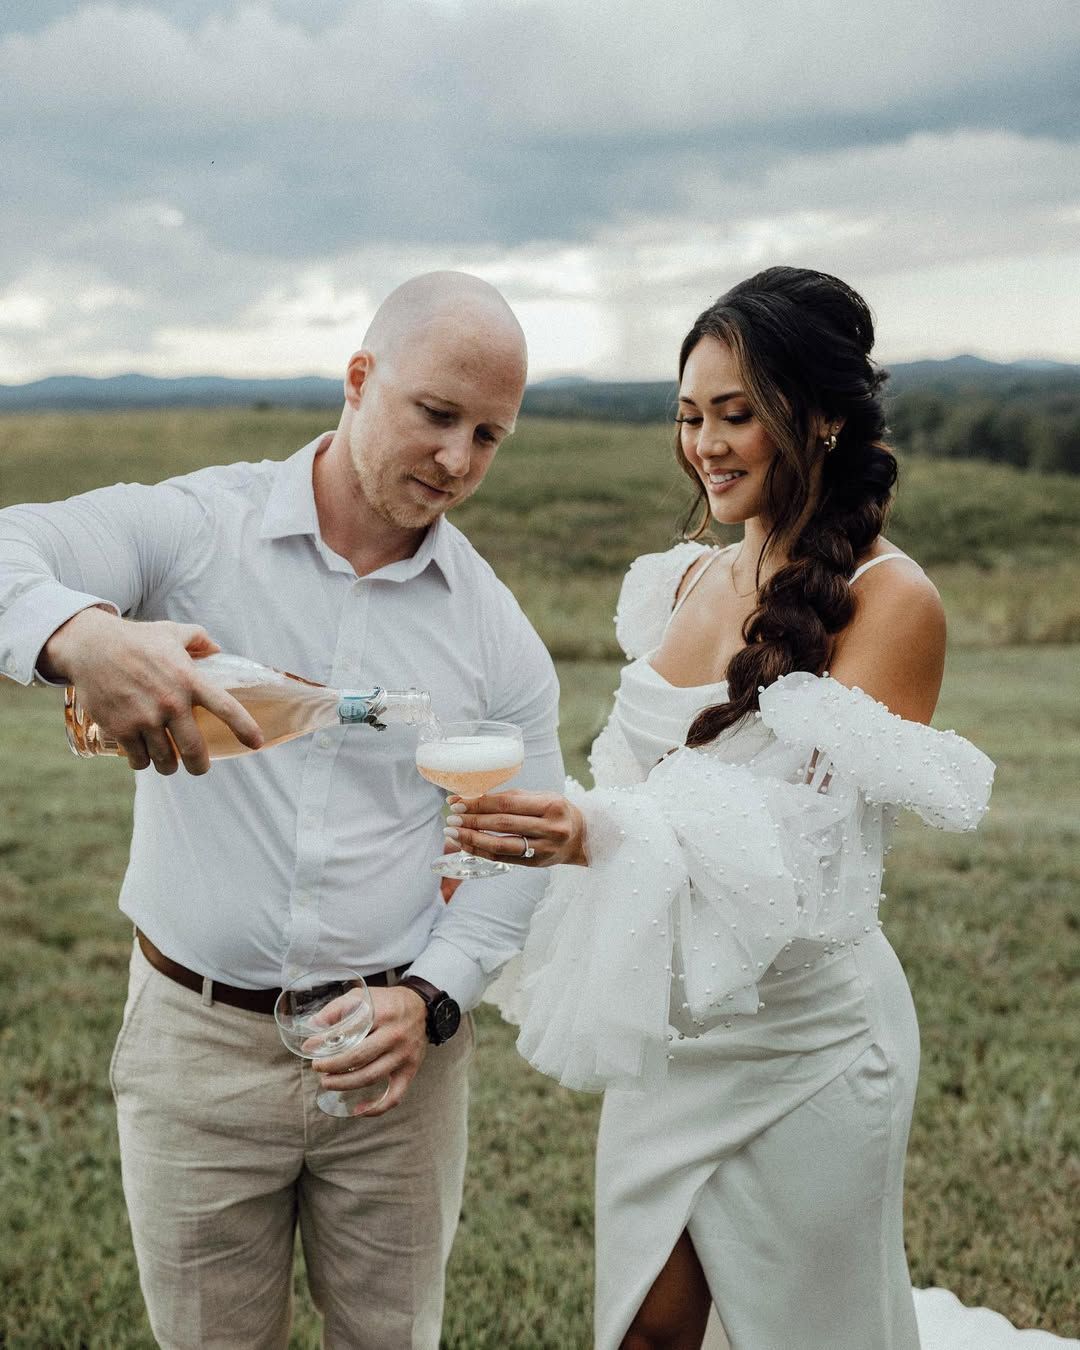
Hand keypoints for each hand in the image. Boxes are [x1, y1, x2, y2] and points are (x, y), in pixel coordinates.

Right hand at [45, 609, 262, 774]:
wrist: (90, 646)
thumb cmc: (136, 639)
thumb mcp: (172, 632)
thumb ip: (199, 638)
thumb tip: (217, 648)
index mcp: (190, 680)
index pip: (226, 708)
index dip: (245, 728)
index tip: (256, 743)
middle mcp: (171, 703)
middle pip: (194, 750)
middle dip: (199, 766)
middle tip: (199, 768)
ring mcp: (145, 718)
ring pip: (165, 760)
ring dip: (168, 766)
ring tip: (169, 763)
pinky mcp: (121, 729)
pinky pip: (139, 759)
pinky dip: (143, 762)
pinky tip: (143, 758)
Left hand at [312, 985, 428, 1115]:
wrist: (422, 1007)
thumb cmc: (387, 1002)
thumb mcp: (362, 996)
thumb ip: (337, 1009)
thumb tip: (313, 1026)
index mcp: (382, 1014)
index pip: (349, 1032)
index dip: (325, 1042)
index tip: (309, 1048)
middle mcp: (394, 1035)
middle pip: (358, 1058)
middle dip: (332, 1066)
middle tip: (318, 1067)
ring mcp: (403, 1055)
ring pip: (370, 1077)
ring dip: (345, 1084)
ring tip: (328, 1082)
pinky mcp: (410, 1070)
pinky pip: (394, 1096)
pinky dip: (376, 1107)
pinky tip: (358, 1109)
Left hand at [445, 790, 588, 867]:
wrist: (581, 838)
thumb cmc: (556, 812)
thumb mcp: (542, 797)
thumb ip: (512, 797)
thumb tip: (472, 798)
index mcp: (551, 805)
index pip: (508, 803)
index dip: (480, 803)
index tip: (458, 802)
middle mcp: (550, 828)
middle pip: (503, 824)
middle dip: (473, 821)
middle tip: (451, 818)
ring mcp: (544, 849)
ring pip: (501, 845)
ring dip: (473, 839)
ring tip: (453, 833)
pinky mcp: (537, 864)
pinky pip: (504, 858)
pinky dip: (482, 852)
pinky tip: (467, 845)